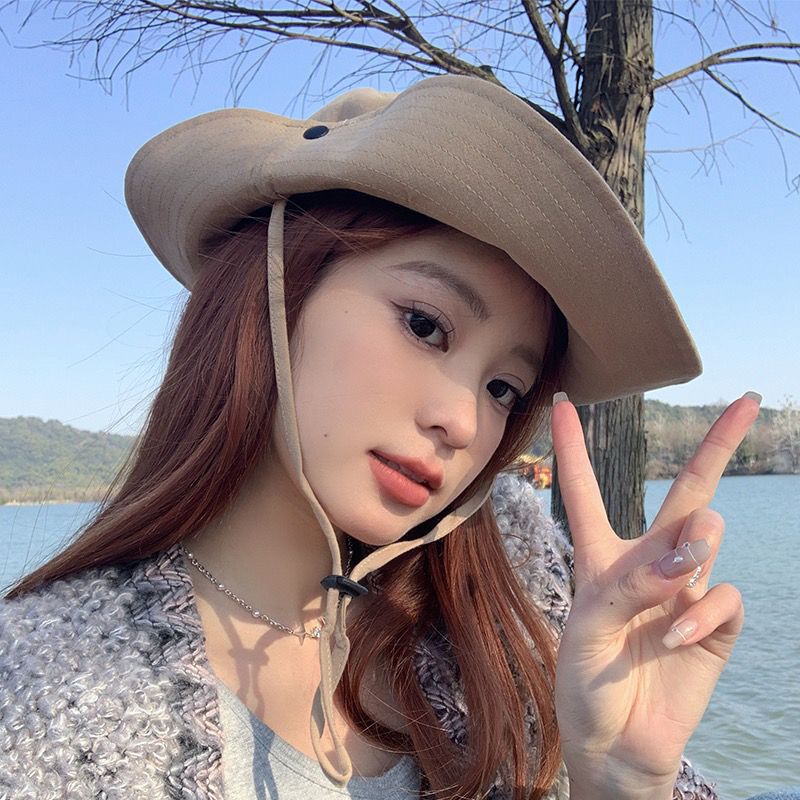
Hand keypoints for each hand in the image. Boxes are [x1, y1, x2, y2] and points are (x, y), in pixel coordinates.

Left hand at [551, 391, 760, 798]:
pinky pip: (720, 595)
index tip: (564, 400)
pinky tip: (674, 639)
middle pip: (685, 493)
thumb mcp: (587, 628)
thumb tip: (690, 546)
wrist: (614, 747)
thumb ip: (631, 583)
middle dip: (715, 447)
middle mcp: (647, 564)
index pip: (585, 489)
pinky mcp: (712, 624)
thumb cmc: (585, 684)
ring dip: (694, 545)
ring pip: (707, 536)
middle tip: (744, 402)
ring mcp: (684, 590)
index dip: (573, 446)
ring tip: (676, 576)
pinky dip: (699, 612)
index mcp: (600, 557)